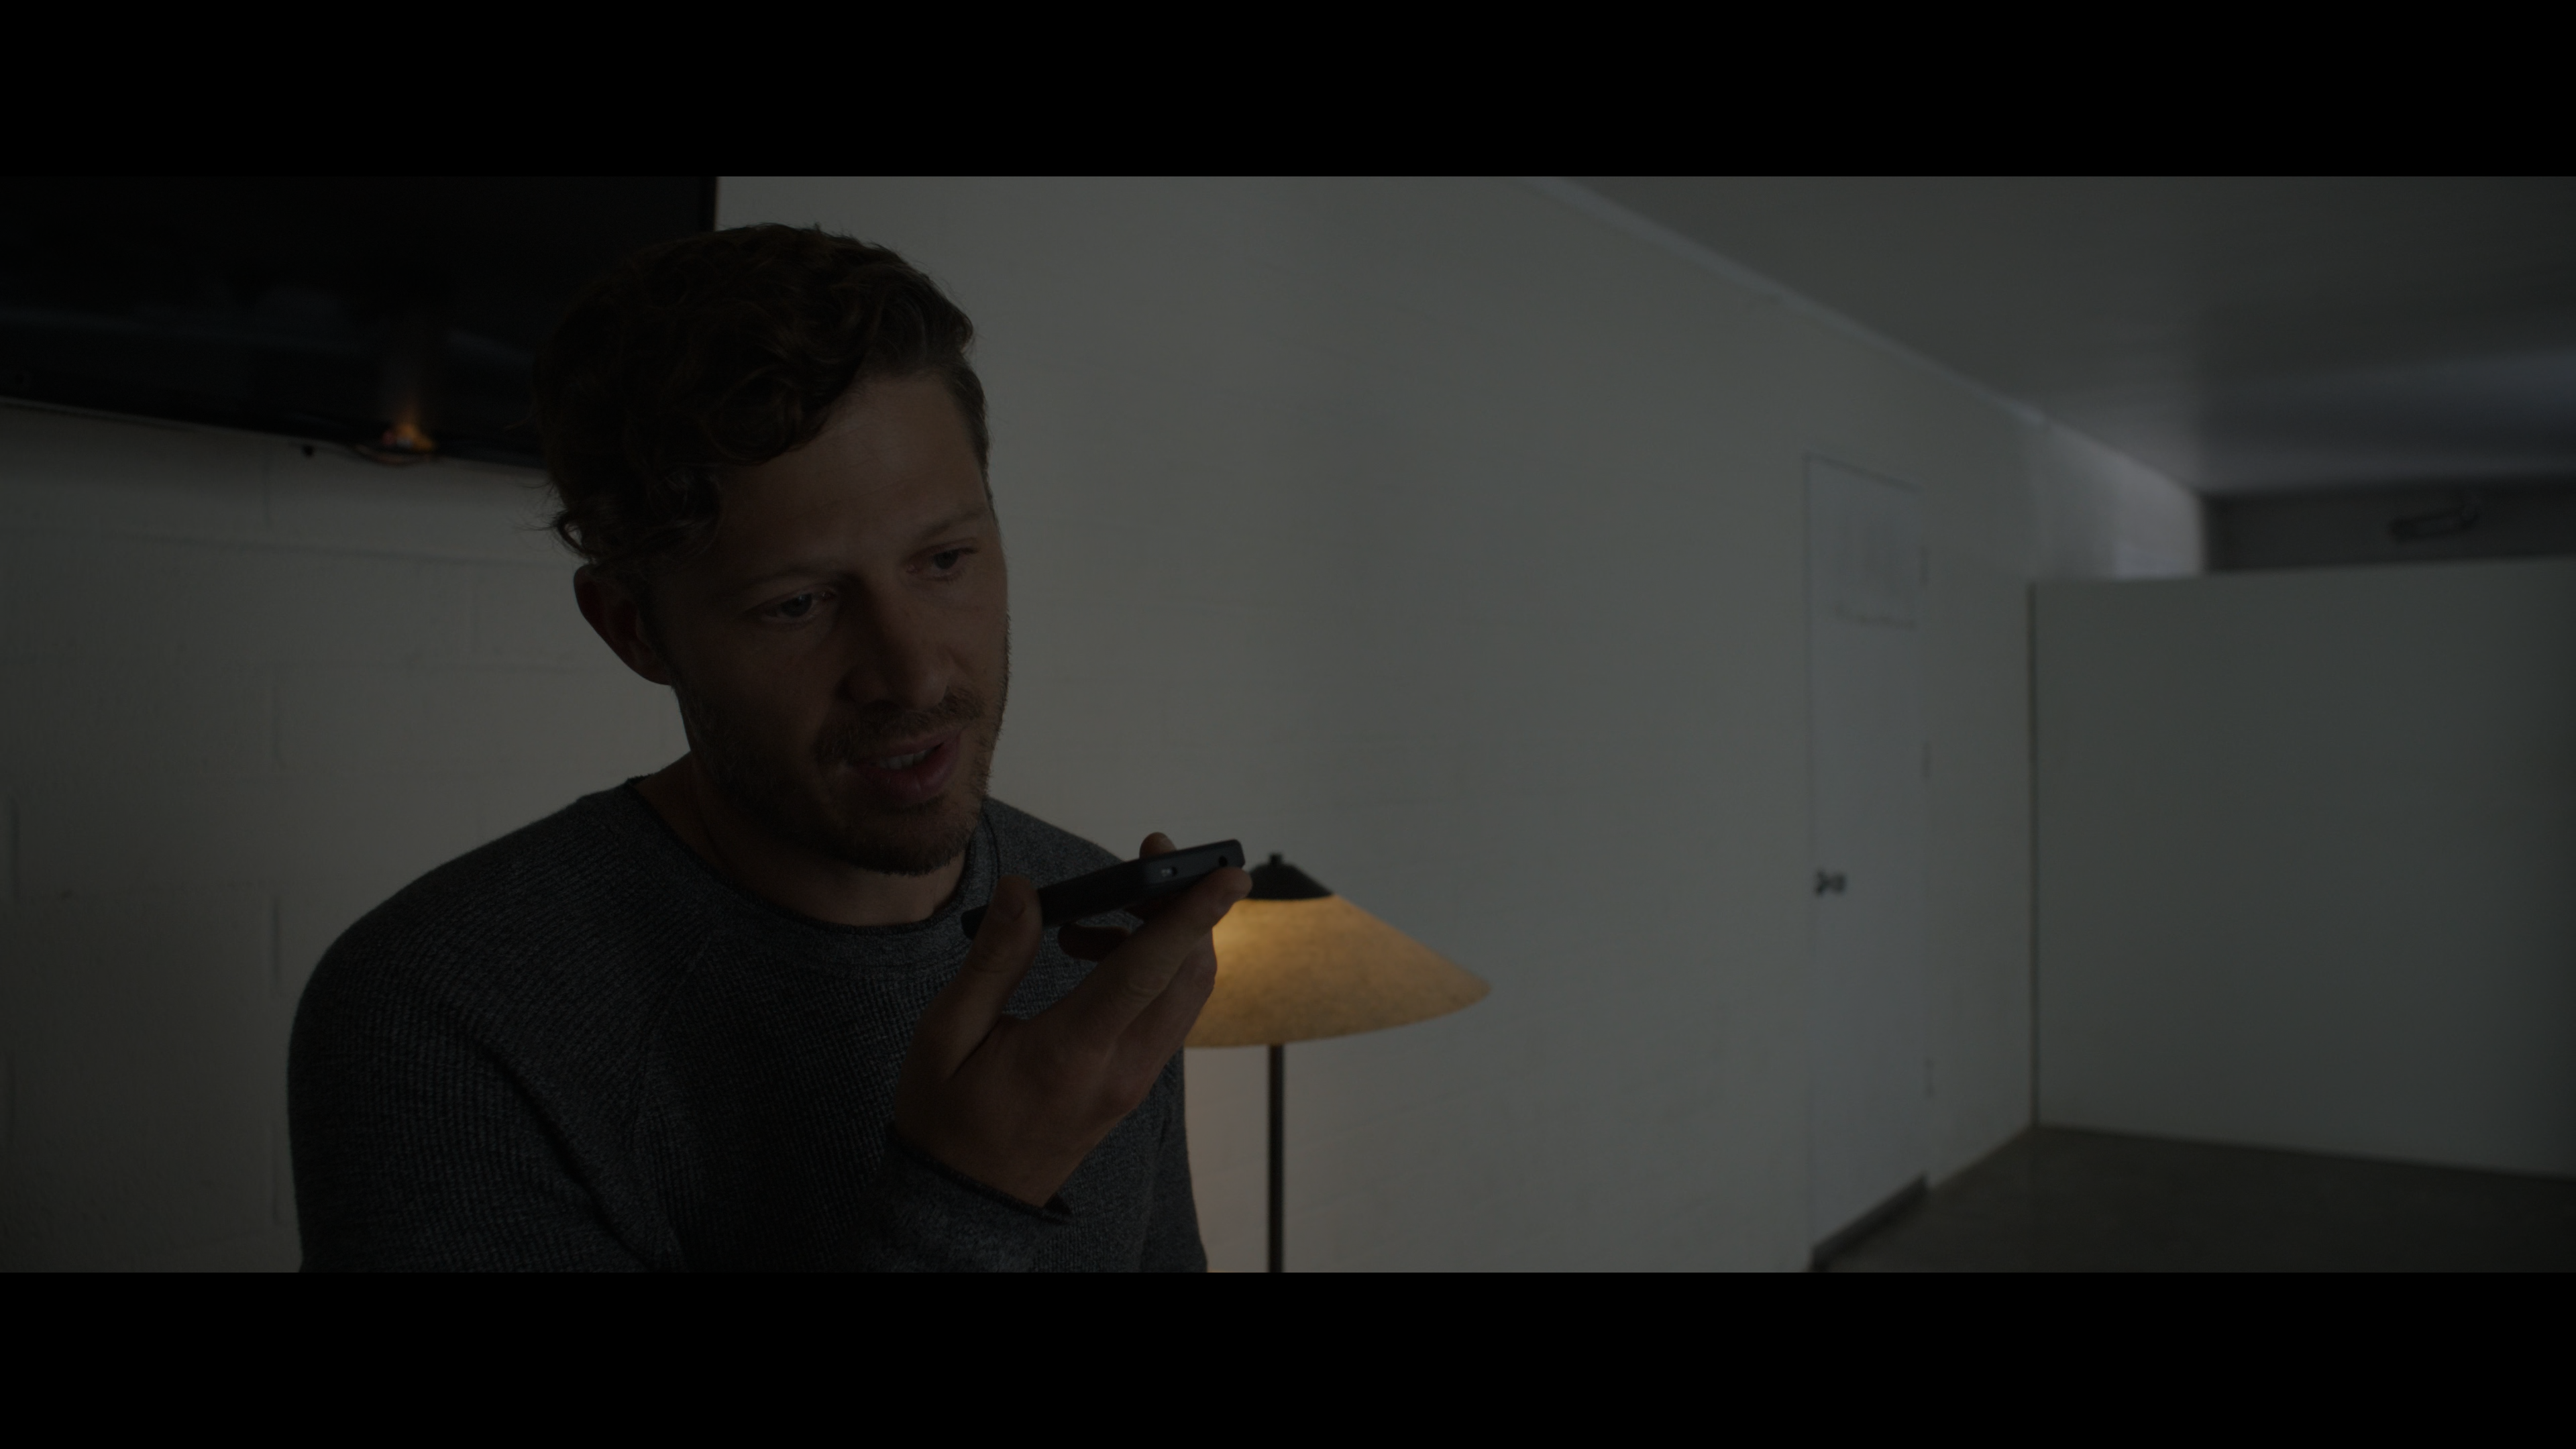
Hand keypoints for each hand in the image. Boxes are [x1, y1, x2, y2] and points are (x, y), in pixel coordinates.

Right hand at [892, 833, 1250, 1205]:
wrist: (967, 1205)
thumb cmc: (945, 1121)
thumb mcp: (946, 1036)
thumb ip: (994, 960)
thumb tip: (1024, 889)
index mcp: (1071, 1054)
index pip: (1148, 971)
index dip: (1191, 915)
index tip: (1229, 874)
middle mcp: (1121, 1070)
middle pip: (1188, 975)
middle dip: (1183, 906)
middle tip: (1144, 859)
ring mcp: (1134, 1081)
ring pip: (1183, 993)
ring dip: (1161, 936)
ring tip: (1082, 923)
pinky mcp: (1133, 1083)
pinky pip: (1164, 1013)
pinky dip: (1147, 969)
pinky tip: (1088, 956)